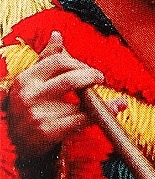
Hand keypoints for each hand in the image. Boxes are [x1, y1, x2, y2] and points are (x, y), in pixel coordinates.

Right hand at [7, 31, 104, 157]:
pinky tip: (115, 109)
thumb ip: (46, 59)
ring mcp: (38, 114)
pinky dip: (104, 113)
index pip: (59, 61)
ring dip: (104, 99)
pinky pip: (83, 119)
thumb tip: (57, 34)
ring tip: (117, 100)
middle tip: (100, 78)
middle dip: (91, 76)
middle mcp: (30, 96)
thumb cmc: (28, 107)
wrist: (13, 143)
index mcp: (26, 79)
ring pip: (80, 100)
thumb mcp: (32, 82)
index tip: (89, 70)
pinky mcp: (48, 132)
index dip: (80, 63)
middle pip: (70, 78)